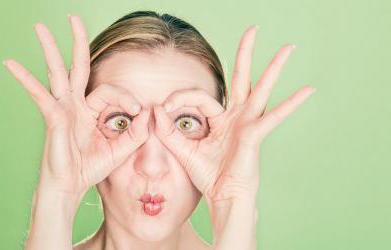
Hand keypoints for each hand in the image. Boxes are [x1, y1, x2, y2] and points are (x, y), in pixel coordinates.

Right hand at [3, 15, 148, 197]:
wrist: (70, 187)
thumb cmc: (91, 168)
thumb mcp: (120, 149)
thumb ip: (136, 133)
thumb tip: (149, 112)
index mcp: (92, 110)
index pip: (109, 90)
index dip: (126, 97)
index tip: (138, 112)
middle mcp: (76, 104)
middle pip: (77, 66)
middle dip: (77, 42)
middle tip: (73, 17)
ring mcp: (62, 109)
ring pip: (57, 72)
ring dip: (50, 49)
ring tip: (40, 27)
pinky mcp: (52, 117)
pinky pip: (39, 94)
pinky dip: (25, 79)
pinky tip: (11, 64)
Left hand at [153, 25, 314, 203]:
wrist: (222, 197)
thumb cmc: (207, 175)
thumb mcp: (182, 149)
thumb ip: (168, 130)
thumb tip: (155, 109)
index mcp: (220, 119)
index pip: (200, 97)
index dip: (180, 98)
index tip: (163, 108)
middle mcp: (237, 116)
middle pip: (241, 78)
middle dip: (245, 54)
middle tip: (252, 29)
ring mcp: (248, 123)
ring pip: (261, 89)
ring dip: (274, 67)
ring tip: (288, 47)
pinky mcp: (255, 134)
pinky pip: (274, 116)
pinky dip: (291, 104)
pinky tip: (308, 90)